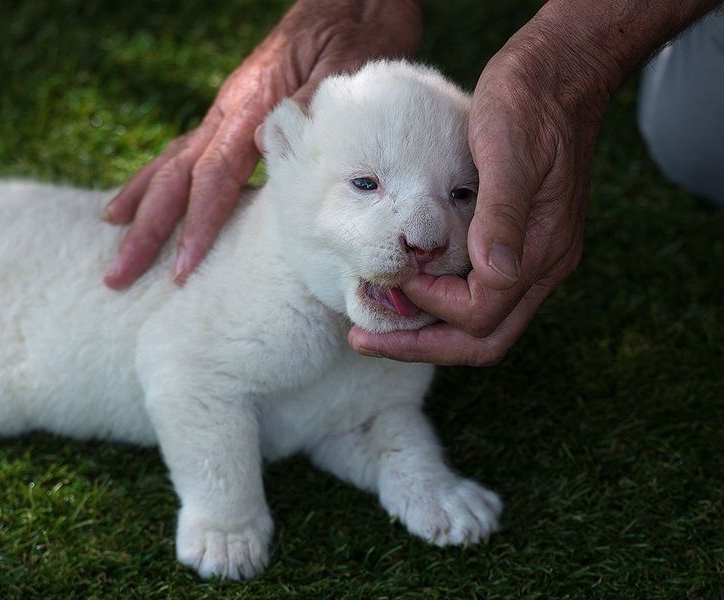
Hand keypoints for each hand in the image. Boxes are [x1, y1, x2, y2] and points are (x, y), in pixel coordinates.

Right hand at [103, 0, 421, 288]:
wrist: (351, 3)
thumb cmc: (356, 41)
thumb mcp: (346, 74)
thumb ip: (310, 111)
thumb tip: (269, 150)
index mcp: (252, 106)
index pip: (214, 175)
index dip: (197, 225)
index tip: (182, 269)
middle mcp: (228, 109)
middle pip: (176, 176)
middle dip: (148, 230)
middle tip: (117, 277)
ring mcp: (226, 110)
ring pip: (171, 161)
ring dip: (142, 205)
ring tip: (112, 236)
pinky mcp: (233, 112)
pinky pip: (186, 150)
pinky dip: (159, 178)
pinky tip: (142, 197)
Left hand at [349, 18, 614, 365]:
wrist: (558, 74)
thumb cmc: (529, 104)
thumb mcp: (509, 151)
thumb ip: (502, 215)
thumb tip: (494, 274)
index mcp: (543, 250)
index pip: (482, 313)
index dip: (434, 306)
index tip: (398, 278)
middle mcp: (542, 265)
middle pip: (484, 339)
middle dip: (422, 347)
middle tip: (364, 340)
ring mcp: (532, 258)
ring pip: (482, 324)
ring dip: (428, 333)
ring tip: (374, 326)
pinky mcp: (517, 245)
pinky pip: (480, 295)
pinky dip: (440, 306)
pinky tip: (406, 291)